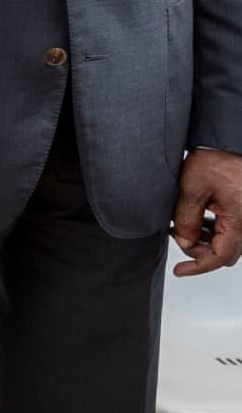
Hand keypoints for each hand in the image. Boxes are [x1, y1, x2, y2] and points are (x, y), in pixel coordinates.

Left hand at [171, 146, 241, 275]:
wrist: (232, 141)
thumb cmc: (218, 160)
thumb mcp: (192, 188)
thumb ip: (187, 219)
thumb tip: (184, 243)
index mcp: (239, 222)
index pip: (219, 258)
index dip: (198, 267)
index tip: (179, 271)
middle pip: (224, 253)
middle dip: (199, 251)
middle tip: (176, 235)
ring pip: (227, 241)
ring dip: (205, 239)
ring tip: (181, 225)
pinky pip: (230, 229)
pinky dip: (213, 229)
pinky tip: (196, 218)